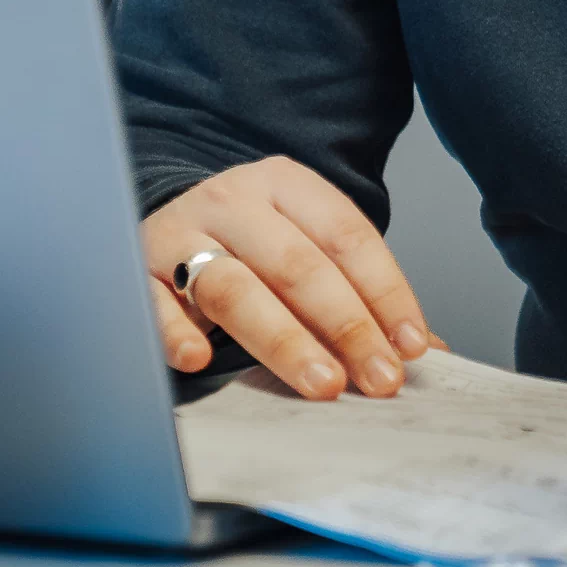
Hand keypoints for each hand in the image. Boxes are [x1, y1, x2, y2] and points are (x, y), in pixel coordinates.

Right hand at [141, 157, 433, 399]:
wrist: (162, 216)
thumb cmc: (248, 243)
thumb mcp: (302, 244)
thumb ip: (357, 292)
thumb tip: (429, 350)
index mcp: (284, 184)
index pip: (346, 235)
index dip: (385, 291)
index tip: (412, 345)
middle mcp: (233, 201)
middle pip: (297, 264)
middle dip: (345, 325)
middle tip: (377, 377)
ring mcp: (180, 234)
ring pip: (234, 287)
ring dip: (283, 340)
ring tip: (321, 383)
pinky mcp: (136, 271)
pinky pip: (154, 304)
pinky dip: (176, 332)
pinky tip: (199, 361)